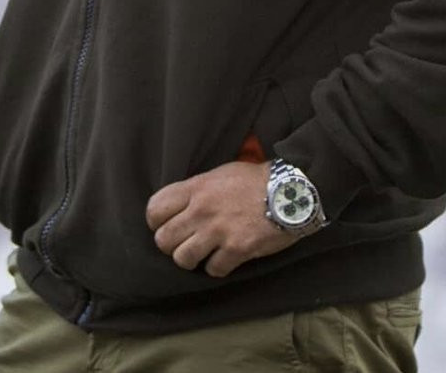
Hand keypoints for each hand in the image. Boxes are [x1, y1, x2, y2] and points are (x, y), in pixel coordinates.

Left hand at [146, 160, 300, 277]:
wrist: (290, 190)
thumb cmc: (255, 180)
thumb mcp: (220, 174)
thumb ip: (197, 190)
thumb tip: (179, 207)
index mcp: (196, 187)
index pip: (155, 210)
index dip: (157, 222)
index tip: (167, 225)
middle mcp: (202, 210)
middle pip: (163, 239)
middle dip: (172, 245)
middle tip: (186, 242)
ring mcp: (218, 230)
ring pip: (182, 259)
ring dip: (192, 259)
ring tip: (204, 253)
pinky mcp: (237, 249)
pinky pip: (212, 270)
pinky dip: (218, 267)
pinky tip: (226, 258)